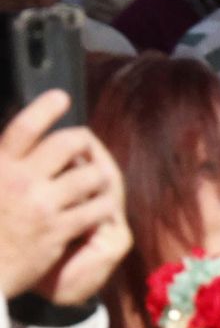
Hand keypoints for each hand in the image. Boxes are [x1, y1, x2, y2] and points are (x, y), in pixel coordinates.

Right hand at [0, 91, 128, 301]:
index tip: (61, 98)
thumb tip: (13, 141)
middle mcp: (19, 181)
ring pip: (89, 175)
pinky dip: (101, 207)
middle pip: (68, 143)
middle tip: (85, 147)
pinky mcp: (58, 229)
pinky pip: (96, 208)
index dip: (45, 107)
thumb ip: (2, 161)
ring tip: (95, 181)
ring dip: (97, 177)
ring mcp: (41, 205)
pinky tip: (97, 209)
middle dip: (83, 142)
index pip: (25, 127)